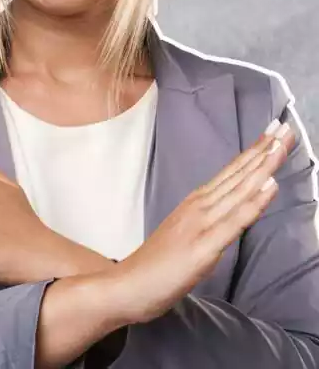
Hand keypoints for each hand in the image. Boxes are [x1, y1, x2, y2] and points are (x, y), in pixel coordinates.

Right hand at [110, 119, 293, 325]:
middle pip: (237, 175)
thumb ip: (207, 221)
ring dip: (262, 166)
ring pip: (238, 190)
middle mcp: (199, 207)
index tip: (273, 131)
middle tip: (285, 126)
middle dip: (264, 151)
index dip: (254, 152)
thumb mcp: (185, 235)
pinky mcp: (203, 247)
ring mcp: (201, 225)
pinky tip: (268, 185)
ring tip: (281, 144)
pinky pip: (234, 221)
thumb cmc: (156, 265)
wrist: (127, 285)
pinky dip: (253, 202)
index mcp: (195, 204)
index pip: (230, 173)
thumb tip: (231, 208)